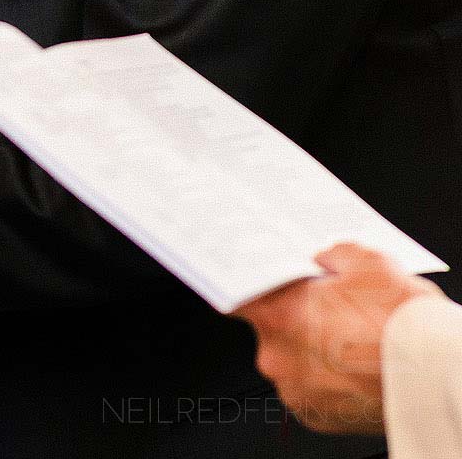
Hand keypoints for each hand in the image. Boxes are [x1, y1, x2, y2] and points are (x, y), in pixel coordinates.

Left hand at [232, 242, 444, 433]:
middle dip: (299, 321)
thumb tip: (324, 257)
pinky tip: (357, 370)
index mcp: (276, 314)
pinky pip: (313, 392)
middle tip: (333, 315)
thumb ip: (332, 254)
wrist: (435, 374)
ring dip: (316, 354)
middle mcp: (275, 356)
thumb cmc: (402, 323)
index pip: (236, 295)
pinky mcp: (316, 418)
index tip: (251, 281)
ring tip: (354, 345)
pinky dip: (330, 383)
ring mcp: (295, 391)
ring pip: (295, 362)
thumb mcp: (368, 262)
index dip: (246, 286)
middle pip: (273, 330)